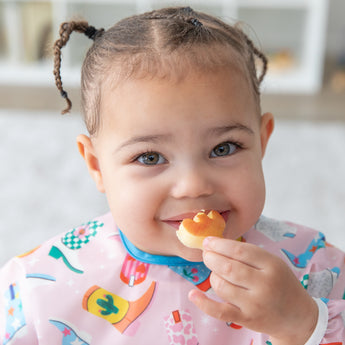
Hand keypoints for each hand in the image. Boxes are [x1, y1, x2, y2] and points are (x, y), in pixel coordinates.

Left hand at [188, 237, 317, 344]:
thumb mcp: (272, 263)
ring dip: (212, 276)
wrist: (298, 317)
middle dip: (211, 257)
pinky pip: (220, 311)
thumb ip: (248, 254)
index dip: (219, 244)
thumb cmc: (281, 283)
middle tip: (206, 254)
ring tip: (216, 272)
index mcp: (272, 265)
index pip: (239, 251)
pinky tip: (192, 294)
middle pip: (228, 267)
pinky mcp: (246, 319)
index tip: (207, 241)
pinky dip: (204, 303)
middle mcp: (264, 284)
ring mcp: (255, 304)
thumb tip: (216, 244)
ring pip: (221, 285)